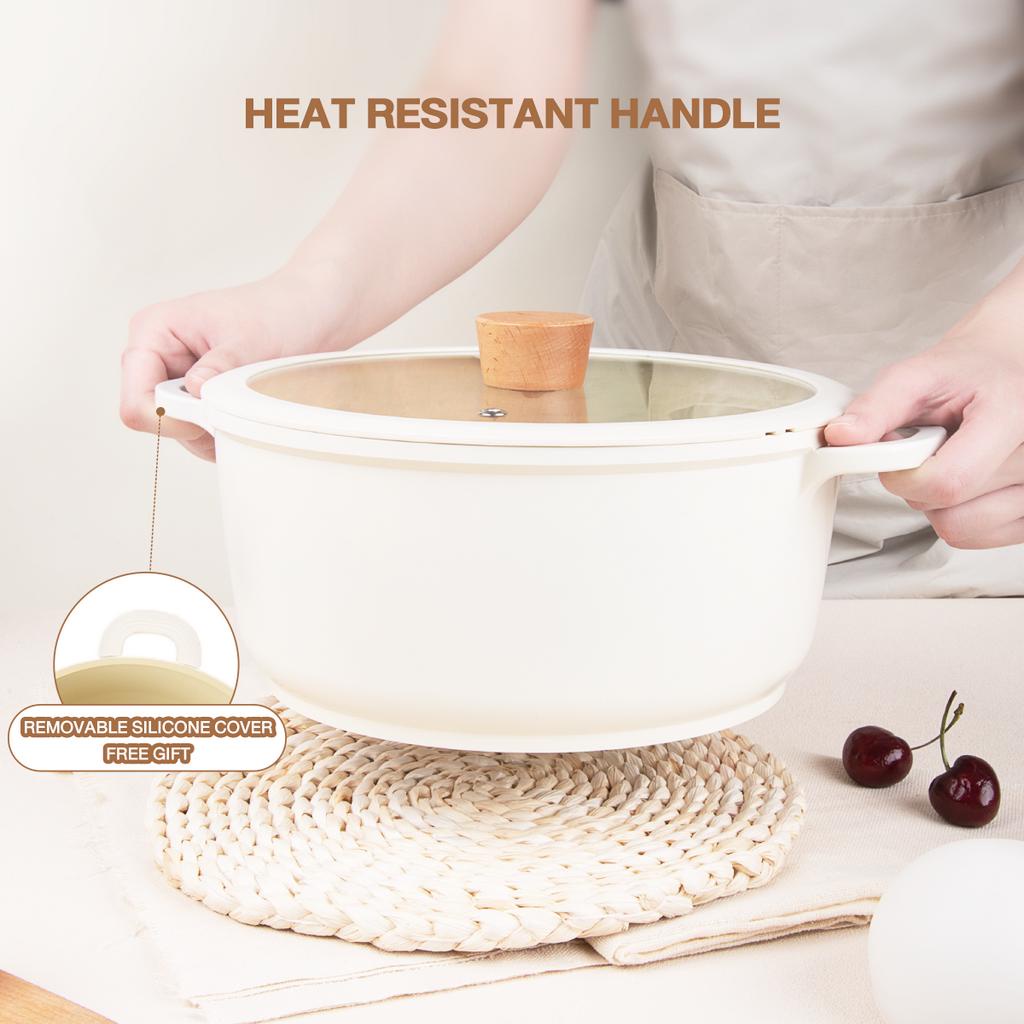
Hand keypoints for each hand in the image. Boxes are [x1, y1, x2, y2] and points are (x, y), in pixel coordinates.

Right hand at [120, 262, 351, 458]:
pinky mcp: (200, 396)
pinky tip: (249, 408)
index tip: (212, 413)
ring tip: (249, 399)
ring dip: (216, 429)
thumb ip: (217, 371)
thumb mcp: (249, 341)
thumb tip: (195, 394)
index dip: (171, 419)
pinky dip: (225, 431)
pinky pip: (201, 433)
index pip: (136, 402)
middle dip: (198, 424)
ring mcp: (178, 379)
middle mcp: (158, 357)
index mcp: (153, 332)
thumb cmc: (281, 313)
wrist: (315, 313)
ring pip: (180, 432)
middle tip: (239, 403)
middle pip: (157, 421)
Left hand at [824, 283, 1023, 548]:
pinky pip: (973, 537)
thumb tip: (840, 435)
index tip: (896, 452)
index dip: (904, 476)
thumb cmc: (970, 373)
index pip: (948, 481)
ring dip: (936, 501)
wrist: (1005, 373)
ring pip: (957, 528)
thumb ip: (877, 405)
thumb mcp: (920, 374)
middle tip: (931, 443)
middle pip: (947, 506)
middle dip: (918, 479)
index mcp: (1014, 416)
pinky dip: (956, 514)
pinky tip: (966, 479)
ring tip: (951, 459)